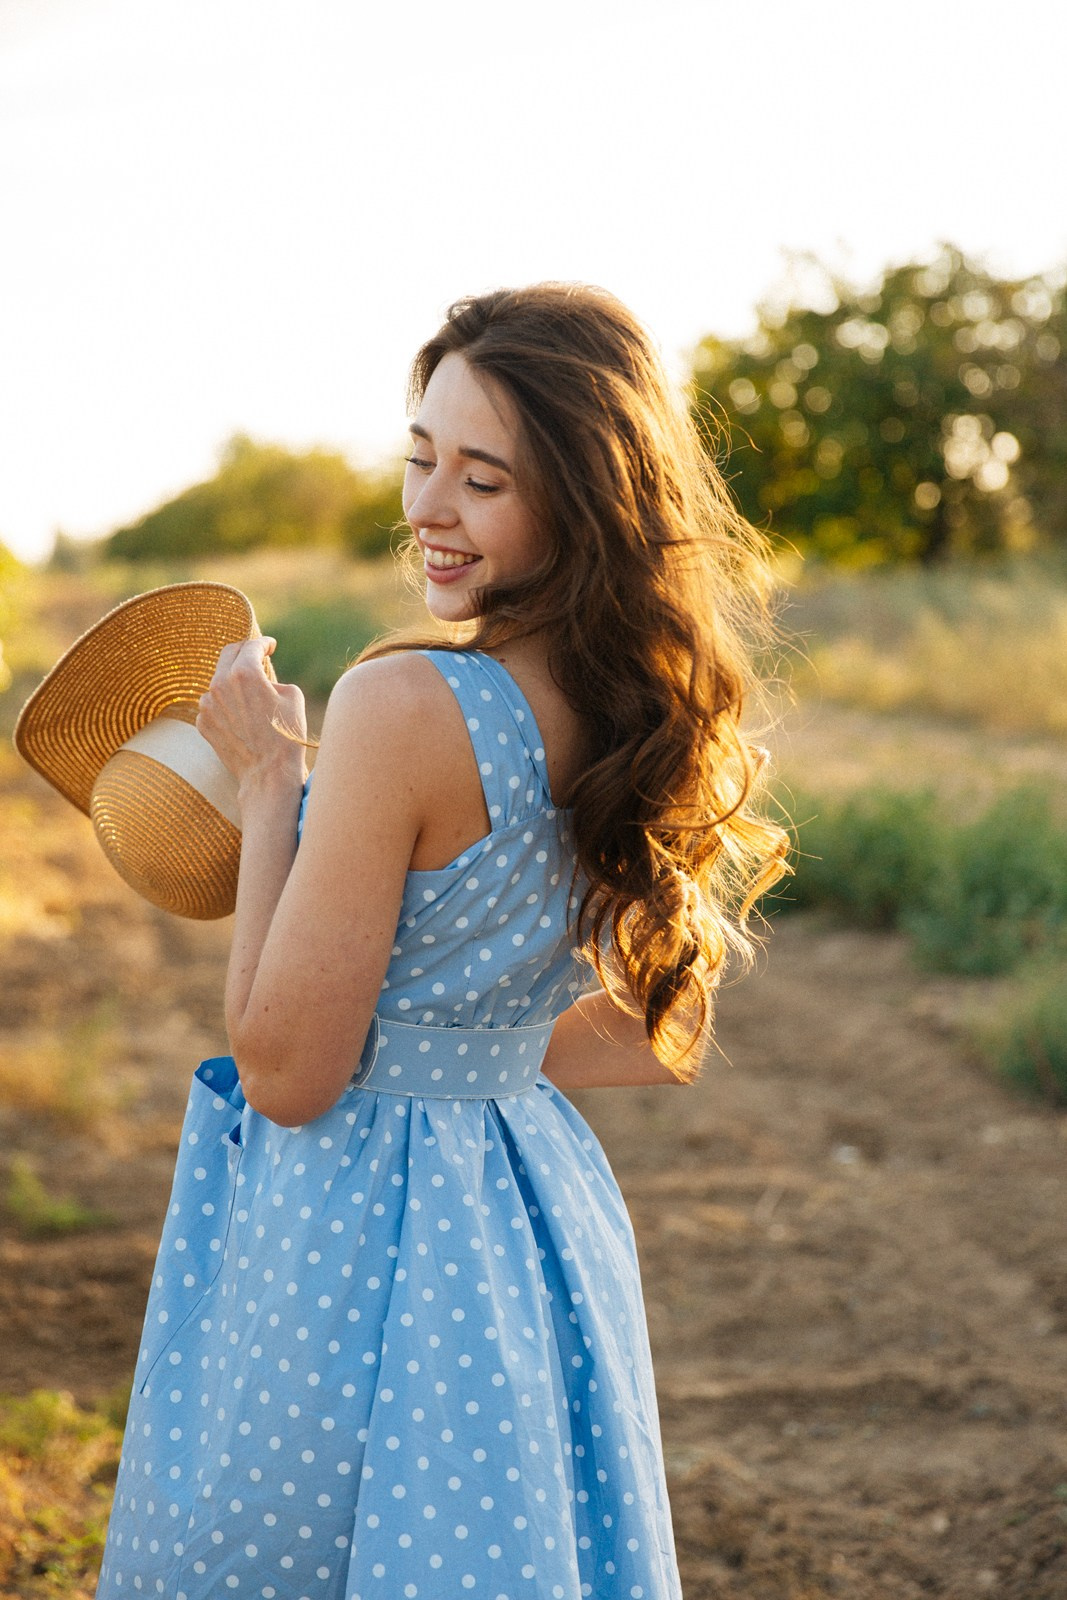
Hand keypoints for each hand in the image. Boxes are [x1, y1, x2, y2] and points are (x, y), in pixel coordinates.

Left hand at [195, 637, 307, 793]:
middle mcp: (219, 684)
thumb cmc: (286, 735)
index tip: (270, 646)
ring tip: (251, 694)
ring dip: (233, 681)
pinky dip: (226, 704)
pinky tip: (242, 717)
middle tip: (256, 656)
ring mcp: (207, 705)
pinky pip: (213, 704)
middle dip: (244, 652)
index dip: (263, 643)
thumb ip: (273, 677)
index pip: (251, 645)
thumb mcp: (292, 695)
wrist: (268, 774)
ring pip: (218, 681)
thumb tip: (262, 677)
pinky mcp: (203, 723)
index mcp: (244, 673)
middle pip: (228, 655)